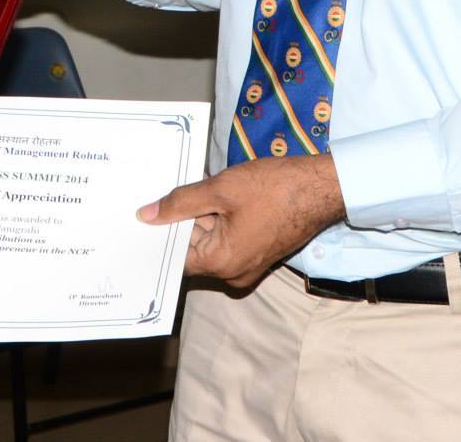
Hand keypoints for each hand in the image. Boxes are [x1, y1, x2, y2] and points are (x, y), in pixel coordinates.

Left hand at [138, 155, 343, 288]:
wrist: (321, 187)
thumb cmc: (274, 188)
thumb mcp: (220, 190)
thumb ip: (180, 203)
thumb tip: (146, 216)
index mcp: (222, 263)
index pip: (176, 257)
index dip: (158, 234)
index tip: (139, 216)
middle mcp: (234, 272)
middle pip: (192, 247)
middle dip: (179, 221)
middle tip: (155, 194)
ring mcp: (248, 263)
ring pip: (209, 239)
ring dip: (199, 215)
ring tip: (184, 187)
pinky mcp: (258, 250)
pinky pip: (226, 237)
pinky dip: (216, 217)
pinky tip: (207, 193)